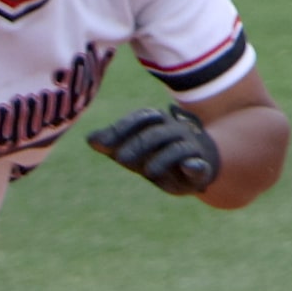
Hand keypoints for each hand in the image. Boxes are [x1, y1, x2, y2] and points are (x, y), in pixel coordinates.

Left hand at [87, 104, 220, 195]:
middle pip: (156, 132)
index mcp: (156, 124)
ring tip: (148, 172)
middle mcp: (174, 131)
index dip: (122, 128)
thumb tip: (89, 139)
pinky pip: (199, 164)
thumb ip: (112, 144)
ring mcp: (190, 148)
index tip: (102, 143)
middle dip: (138, 144)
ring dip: (164, 158)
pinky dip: (194, 165)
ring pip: (178, 147)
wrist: (194, 167)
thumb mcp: (133, 150)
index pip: (141, 118)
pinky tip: (188, 167)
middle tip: (120, 159)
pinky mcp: (201, 168)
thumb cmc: (156, 155)